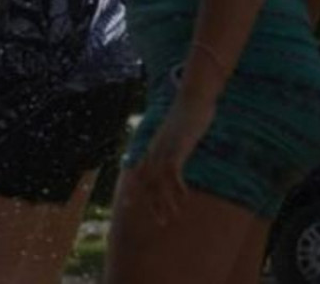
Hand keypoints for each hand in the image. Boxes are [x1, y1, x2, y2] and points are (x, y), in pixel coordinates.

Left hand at [135, 95, 215, 223]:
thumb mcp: (177, 132)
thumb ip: (174, 143)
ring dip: (163, 201)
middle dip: (151, 203)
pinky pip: (172, 169)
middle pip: (146, 181)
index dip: (132, 190)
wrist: (192, 96)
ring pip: (158, 180)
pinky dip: (176, 184)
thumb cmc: (188, 113)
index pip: (137, 172)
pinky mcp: (177, 145)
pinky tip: (184, 197)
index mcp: (153, 147)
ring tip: (170, 218)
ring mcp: (164, 147)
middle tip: (160, 223)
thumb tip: (174, 151)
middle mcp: (154, 149)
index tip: (126, 206)